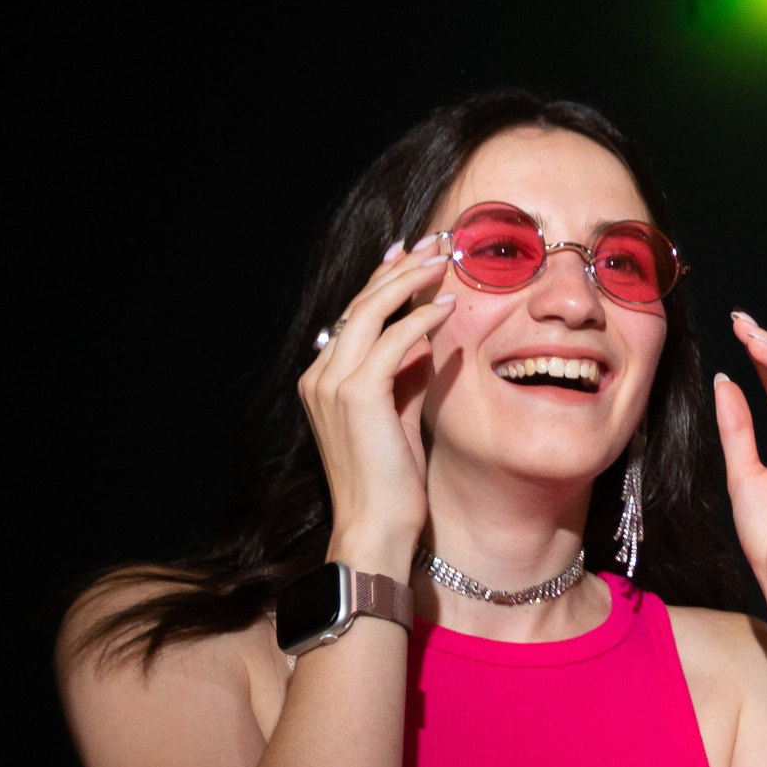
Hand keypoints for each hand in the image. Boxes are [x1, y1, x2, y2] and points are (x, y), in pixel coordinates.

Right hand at [298, 234, 453, 571]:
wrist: (376, 524)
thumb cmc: (392, 479)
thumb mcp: (400, 414)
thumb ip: (406, 374)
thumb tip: (427, 337)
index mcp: (324, 378)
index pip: (355, 315)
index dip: (384, 281)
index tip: (413, 254)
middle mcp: (320, 374)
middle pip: (360, 303)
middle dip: (399, 268)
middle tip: (435, 241)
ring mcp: (332, 383)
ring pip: (370, 311)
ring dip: (410, 281)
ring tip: (444, 259)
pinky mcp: (356, 395)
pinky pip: (392, 342)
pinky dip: (419, 320)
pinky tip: (446, 307)